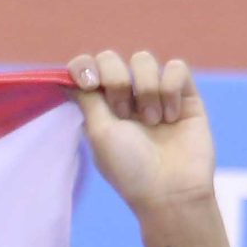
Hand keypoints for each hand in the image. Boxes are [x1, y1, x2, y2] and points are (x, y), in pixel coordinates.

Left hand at [70, 51, 216, 217]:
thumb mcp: (99, 132)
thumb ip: (86, 100)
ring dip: (145, 89)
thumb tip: (62, 78)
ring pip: (144, 60)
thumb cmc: (129, 167)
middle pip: (112, 58)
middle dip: (116, 81)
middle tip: (123, 113)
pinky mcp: (185, 94)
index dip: (84, 67)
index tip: (90, 84)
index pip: (86, 68)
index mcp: (99, 107)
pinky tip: (172, 116)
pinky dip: (170, 89)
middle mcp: (125, 97)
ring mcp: (155, 94)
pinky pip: (176, 67)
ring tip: (152, 121)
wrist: (170, 189)